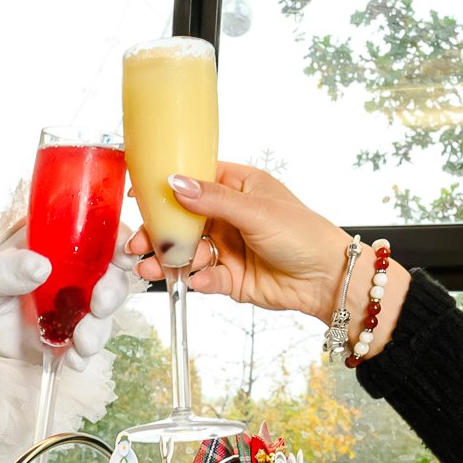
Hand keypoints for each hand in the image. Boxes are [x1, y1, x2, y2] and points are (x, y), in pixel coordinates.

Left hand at [0, 221, 138, 368]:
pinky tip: (73, 360)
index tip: (122, 256)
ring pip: (104, 312)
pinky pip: (88, 343)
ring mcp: (72, 304)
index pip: (96, 233)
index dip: (118, 241)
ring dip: (100, 328)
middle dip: (113, 292)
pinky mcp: (68, 335)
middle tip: (99, 306)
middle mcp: (69, 272)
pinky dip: (86, 354)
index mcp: (53, 243)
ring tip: (80, 343)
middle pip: (111, 275)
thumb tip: (41, 266)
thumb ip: (8, 269)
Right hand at [123, 162, 355, 319]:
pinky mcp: (232, 277)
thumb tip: (175, 183)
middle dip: (160, 232)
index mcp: (239, 187)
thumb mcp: (256, 210)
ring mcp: (229, 247)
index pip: (196, 180)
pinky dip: (195, 280)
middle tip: (136, 243)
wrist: (326, 279)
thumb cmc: (302, 233)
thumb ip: (213, 200)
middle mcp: (231, 216)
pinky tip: (191, 282)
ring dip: (169, 260)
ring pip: (189, 251)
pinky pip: (205, 277)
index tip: (139, 193)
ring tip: (149, 269)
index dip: (167, 185)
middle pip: (185, 220)